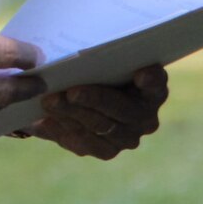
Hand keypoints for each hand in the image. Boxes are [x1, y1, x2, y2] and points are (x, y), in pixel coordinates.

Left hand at [28, 64, 169, 159]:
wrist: (82, 96)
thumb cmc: (96, 69)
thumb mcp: (101, 61)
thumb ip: (100, 58)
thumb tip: (81, 53)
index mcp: (153, 89)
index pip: (156, 84)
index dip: (151, 80)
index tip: (140, 74)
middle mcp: (146, 117)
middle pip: (121, 109)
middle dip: (94, 99)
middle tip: (70, 91)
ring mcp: (127, 138)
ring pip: (99, 127)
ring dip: (72, 115)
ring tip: (49, 102)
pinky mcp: (106, 151)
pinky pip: (85, 144)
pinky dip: (63, 131)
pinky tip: (45, 121)